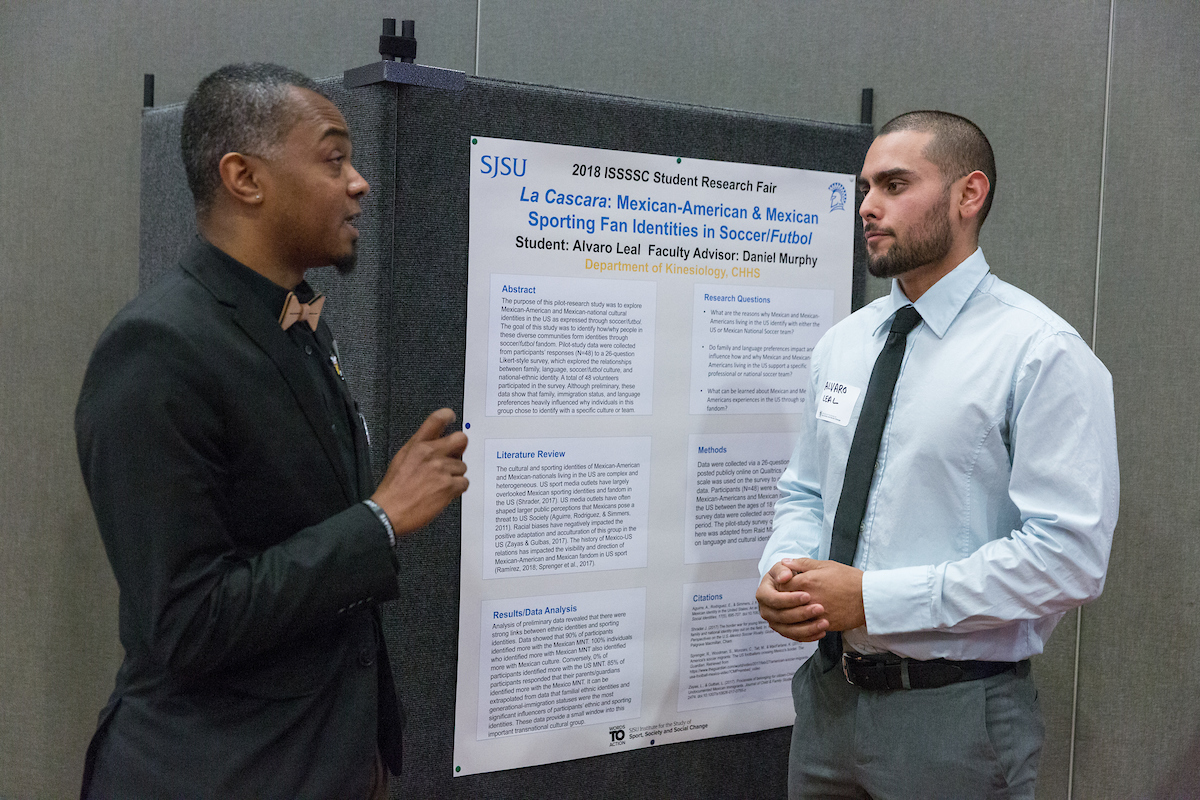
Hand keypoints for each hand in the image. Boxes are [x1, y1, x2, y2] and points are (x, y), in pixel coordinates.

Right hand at [370, 408, 467, 535]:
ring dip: (455, 475)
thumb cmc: (394, 489)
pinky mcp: (448, 486)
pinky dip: (457, 489)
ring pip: (462, 466)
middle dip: (461, 447)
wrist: (389, 512)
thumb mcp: (402, 458)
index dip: (448, 415)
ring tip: (439, 484)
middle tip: (455, 456)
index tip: (452, 417)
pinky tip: (444, 493)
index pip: (436, 419)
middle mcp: (431, 453)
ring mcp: (441, 469)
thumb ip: (420, 448)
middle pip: (460, 439)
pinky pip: (464, 483)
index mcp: (417, 445)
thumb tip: (436, 444)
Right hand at [757, 561, 828, 642]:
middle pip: (782, 616)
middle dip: (802, 613)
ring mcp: (774, 622)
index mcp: (763, 593)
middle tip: (820, 608)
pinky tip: (821, 631)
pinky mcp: (784, 631)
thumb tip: (784, 576)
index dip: (790, 599)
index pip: (774, 599)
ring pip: (789, 630)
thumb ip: (783, 569)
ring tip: (824, 623)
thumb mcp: (783, 568)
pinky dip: (809, 636)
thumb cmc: (786, 575)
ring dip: (808, 628)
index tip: (807, 595)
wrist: (790, 586)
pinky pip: (796, 637)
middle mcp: (766, 610)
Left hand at [780, 558, 865, 632]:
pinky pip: (805, 629)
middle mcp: (808, 598)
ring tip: (793, 610)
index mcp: (807, 581)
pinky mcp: (823, 625)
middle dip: (781, 600)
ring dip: (790, 614)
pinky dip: (801, 626)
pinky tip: (803, 621)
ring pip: (792, 618)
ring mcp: (815, 614)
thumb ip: (802, 564)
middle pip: (783, 603)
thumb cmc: (849, 579)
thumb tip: (785, 562)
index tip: (782, 585)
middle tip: (784, 598)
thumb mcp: (826, 565)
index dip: (779, 585)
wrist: (869, 597)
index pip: (780, 585)